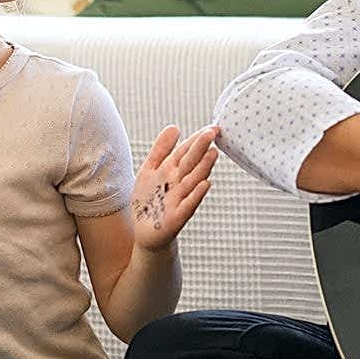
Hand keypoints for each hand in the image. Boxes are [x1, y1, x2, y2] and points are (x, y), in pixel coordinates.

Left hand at [129, 124, 218, 250]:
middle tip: (212, 133)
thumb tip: (175, 127)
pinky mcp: (177, 217)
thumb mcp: (150, 170)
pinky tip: (205, 185)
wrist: (146, 231)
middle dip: (200, 148)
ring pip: (193, 181)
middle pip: (191, 163)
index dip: (196, 139)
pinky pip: (188, 205)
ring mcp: (179, 199)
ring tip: (213, 153)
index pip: (186, 151)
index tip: (211, 128)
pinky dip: (196, 195)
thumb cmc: (150, 199)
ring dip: (203, 168)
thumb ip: (161, 149)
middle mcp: (178, 183)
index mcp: (171, 170)